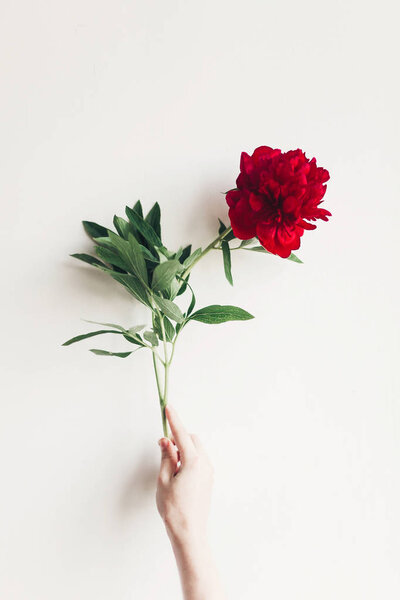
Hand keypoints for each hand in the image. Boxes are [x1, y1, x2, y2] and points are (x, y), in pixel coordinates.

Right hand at [156, 405, 213, 544]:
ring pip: (196, 449)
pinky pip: (199, 460)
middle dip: (178, 438)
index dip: (173, 420)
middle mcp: (205, 463)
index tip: (168, 408)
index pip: (181, 434)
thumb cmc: (174, 509)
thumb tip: (166, 441)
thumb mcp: (163, 479)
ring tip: (169, 466)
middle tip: (163, 448)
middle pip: (191, 439)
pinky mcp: (208, 479)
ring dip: (183, 449)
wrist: (189, 532)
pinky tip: (177, 473)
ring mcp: (209, 472)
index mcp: (193, 461)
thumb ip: (166, 456)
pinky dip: (188, 459)